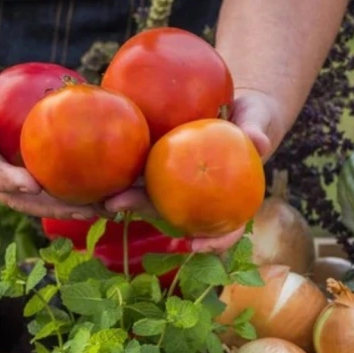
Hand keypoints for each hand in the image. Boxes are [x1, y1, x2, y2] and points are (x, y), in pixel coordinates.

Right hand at [0, 78, 95, 218]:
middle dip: (60, 207)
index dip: (13, 183)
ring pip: (46, 197)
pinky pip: (53, 180)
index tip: (34, 185)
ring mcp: (12, 179)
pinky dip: (77, 184)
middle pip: (30, 200)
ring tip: (109, 206)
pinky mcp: (26, 171)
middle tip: (90, 210)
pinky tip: (106, 183)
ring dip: (76, 204)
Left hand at [104, 88, 281, 252]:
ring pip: (146, 192)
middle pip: (169, 211)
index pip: (222, 227)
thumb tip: (258, 141)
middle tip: (117, 204)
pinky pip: (138, 164)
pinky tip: (94, 158)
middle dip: (142, 211)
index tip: (195, 245)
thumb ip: (258, 129)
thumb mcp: (258, 120)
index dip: (211, 240)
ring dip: (121, 194)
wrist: (233, 106)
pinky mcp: (157, 161)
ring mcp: (173, 181)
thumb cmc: (251, 118)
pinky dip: (117, 166)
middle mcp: (195, 196)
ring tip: (98, 190)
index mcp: (224, 198)